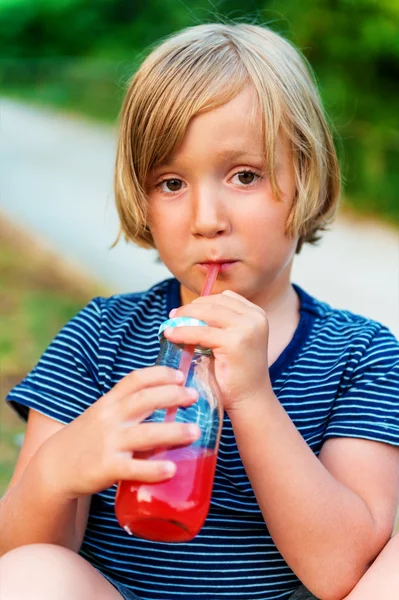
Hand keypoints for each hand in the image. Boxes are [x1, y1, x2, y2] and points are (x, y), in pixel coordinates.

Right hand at [37, 366, 200, 499]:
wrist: (56, 467)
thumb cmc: (88, 437)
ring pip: (146, 434)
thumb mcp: (102, 413)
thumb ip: (127, 404)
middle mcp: (110, 419)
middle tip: (194, 396)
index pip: (135, 380)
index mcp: (110, 402)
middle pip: (144, 400)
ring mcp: (109, 443)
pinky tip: (171, 469)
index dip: (160, 374)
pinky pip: (135, 468)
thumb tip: (167, 396)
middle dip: (172, 395)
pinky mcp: (108, 468)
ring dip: (173, 432)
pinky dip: (154, 469)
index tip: (181, 375)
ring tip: (195, 432)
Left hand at [165, 290, 271, 411]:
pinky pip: (201, 332)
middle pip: (214, 302)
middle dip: (190, 308)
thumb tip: (185, 312)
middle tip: (172, 316)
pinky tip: (171, 335)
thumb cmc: (236, 373)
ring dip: (184, 317)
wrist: (249, 400)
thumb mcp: (230, 340)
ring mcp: (247, 328)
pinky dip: (183, 332)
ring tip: (170, 325)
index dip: (201, 302)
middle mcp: (255, 318)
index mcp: (256, 314)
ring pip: (206, 313)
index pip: (223, 297)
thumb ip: (218, 324)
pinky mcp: (235, 342)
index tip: (183, 310)